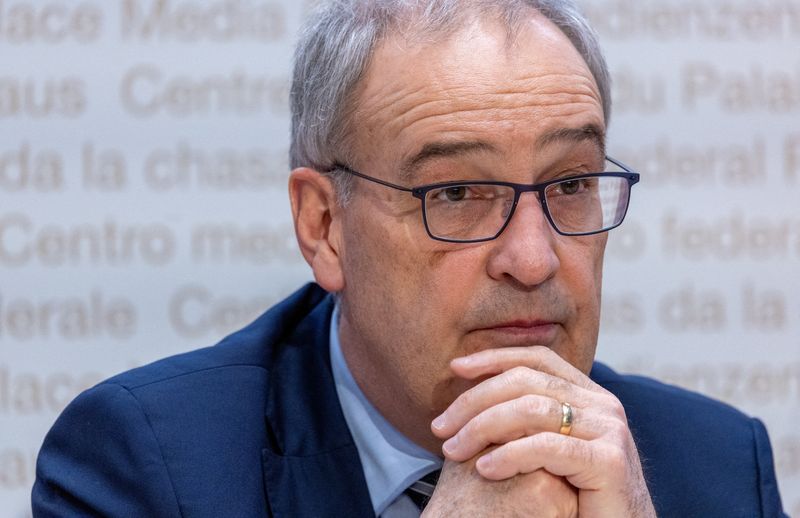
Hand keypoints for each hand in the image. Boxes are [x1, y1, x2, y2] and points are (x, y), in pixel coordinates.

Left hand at [430, 346, 655, 517]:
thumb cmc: (577, 500)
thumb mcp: (547, 451)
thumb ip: (524, 422)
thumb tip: (470, 402)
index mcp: (589, 395)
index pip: (537, 358)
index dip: (494, 358)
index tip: (456, 368)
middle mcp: (603, 404)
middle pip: (526, 381)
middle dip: (474, 400)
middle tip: (440, 427)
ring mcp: (610, 429)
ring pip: (531, 409)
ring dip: (482, 428)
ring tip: (453, 450)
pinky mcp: (609, 461)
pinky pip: (546, 447)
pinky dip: (509, 455)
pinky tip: (484, 469)